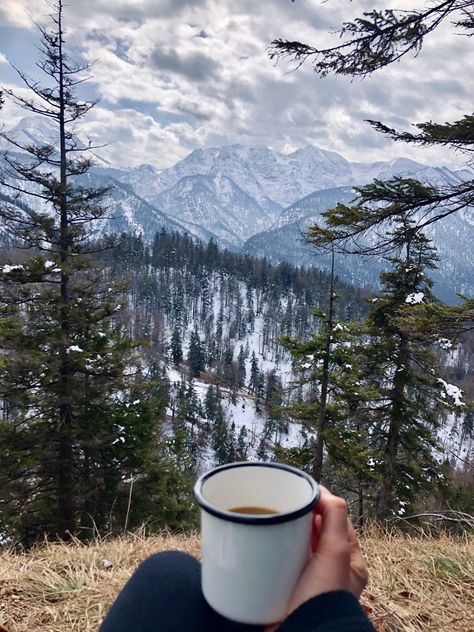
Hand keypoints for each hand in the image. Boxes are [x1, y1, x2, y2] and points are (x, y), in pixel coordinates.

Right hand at [266, 486, 367, 631]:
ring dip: (284, 533)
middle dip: (301, 517)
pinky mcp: (287, 588)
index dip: (322, 503)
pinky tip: (261, 544)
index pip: (338, 521)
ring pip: (296, 545)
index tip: (303, 492)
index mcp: (349, 561)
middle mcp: (330, 570)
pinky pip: (279, 562)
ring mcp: (308, 579)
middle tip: (284, 505)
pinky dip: (271, 551)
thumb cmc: (323, 599)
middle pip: (315, 532)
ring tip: (270, 521)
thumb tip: (322, 492)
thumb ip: (335, 517)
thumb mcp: (337, 552)